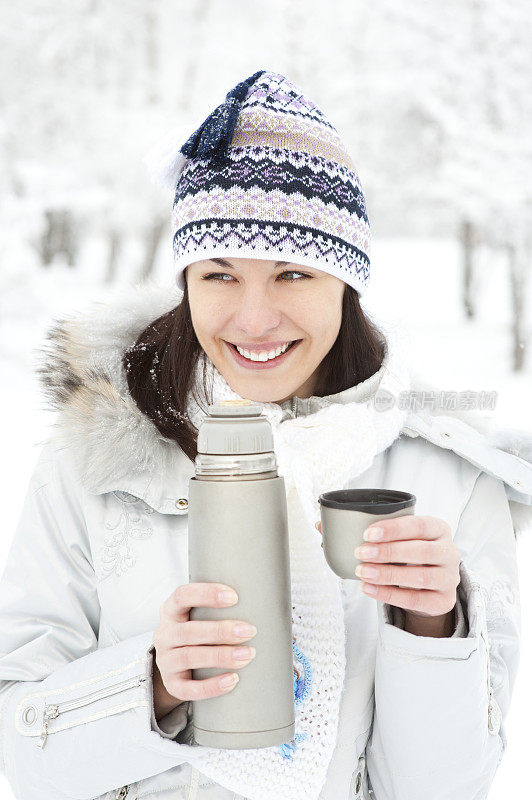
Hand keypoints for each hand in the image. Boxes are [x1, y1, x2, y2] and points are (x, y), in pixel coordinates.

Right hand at [152, 583, 256, 721]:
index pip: (182, 596)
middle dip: (221, 630)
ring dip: (220, 656)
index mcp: (171, 610)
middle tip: (250, 631)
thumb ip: (221, 608)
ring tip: (248, 655)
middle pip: (188, 630)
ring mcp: (165, 660)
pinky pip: (188, 688)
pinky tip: (232, 680)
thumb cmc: (200, 632)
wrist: (178, 666)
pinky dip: (211, 686)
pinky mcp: (171, 684)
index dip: (206, 594)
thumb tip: (269, 602)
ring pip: (189, 657)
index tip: (234, 597)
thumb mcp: (199, 615)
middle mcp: (164, 634)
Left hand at [315, 516, 459, 618]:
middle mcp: (449, 552)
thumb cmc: (407, 555)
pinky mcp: (443, 601)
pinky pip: (416, 599)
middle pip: (421, 551)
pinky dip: (389, 595)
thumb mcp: (395, 539)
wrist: (428, 587)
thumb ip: (364, 530)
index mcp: (438, 528)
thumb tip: (320, 524)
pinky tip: (369, 588)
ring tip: (362, 572)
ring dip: (387, 574)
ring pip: (420, 577)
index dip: (394, 528)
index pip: (419, 525)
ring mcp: (449, 578)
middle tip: (360, 552)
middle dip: (388, 551)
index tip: (367, 532)